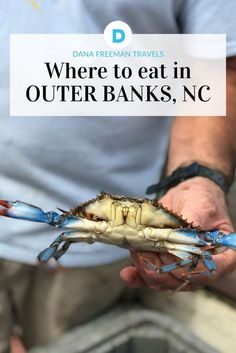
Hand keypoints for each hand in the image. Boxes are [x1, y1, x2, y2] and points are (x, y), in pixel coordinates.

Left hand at [120, 177, 235, 290]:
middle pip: (181, 280)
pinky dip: (138, 277)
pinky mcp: (166, 265)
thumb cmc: (202, 199)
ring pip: (164, 282)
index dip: (186, 268)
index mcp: (223, 256)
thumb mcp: (201, 208)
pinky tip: (127, 274)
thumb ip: (194, 226)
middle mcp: (204, 268)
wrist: (187, 194)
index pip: (207, 271)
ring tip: (135, 252)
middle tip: (144, 251)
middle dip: (159, 269)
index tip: (168, 257)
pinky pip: (152, 279)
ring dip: (146, 269)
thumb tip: (180, 240)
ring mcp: (183, 269)